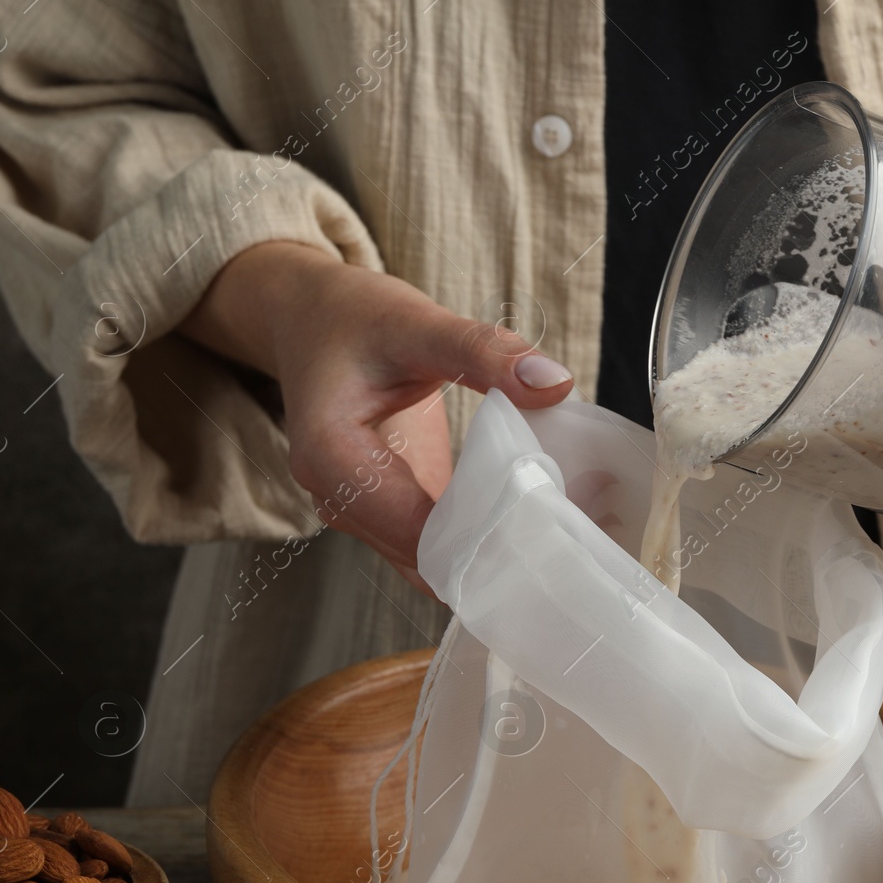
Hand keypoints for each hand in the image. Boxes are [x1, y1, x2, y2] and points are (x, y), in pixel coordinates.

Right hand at [180, 241, 572, 582]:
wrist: (314, 321)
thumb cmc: (354, 319)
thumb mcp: (417, 322)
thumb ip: (483, 350)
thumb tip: (554, 381)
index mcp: (329, 458)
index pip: (412, 529)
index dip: (480, 537)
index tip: (546, 529)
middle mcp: (338, 499)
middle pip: (424, 556)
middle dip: (493, 551)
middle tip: (568, 536)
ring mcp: (360, 514)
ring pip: (431, 564)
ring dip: (490, 552)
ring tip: (558, 532)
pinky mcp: (386, 514)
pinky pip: (435, 548)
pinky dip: (479, 539)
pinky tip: (531, 521)